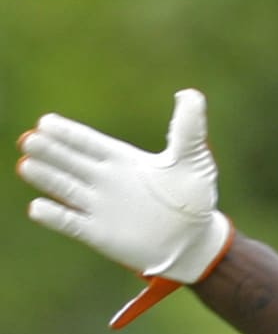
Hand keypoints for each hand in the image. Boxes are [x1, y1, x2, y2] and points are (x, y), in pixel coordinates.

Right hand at [16, 89, 233, 327]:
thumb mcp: (193, 159)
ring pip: (66, 188)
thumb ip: (187, 129)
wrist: (194, 240)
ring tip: (26, 164)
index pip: (90, 143)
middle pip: (72, 162)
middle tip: (29, 139)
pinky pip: (72, 223)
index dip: (69, 133)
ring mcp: (100, 207)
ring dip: (47, 178)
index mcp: (124, 160)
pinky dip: (55, 217)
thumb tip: (189, 93)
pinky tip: (37, 207)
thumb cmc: (195, 197)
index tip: (46, 121)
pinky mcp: (99, 234)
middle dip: (51, 151)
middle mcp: (106, 181)